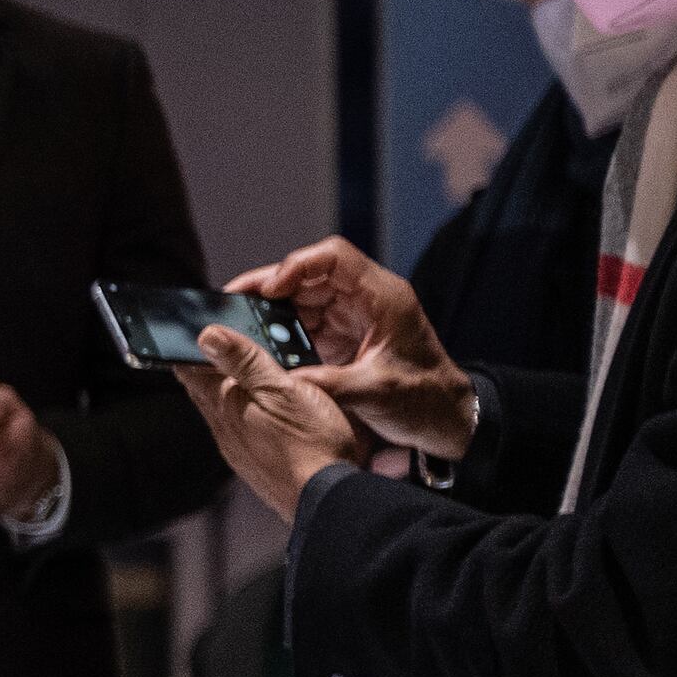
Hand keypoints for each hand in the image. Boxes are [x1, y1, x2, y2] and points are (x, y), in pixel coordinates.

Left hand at [175, 326, 367, 516]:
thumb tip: (206, 335)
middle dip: (209, 366)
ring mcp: (238, 448)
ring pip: (224, 410)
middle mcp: (223, 429)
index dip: (189, 348)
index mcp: (224, 405)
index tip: (189, 332)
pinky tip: (267, 411)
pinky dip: (249, 412)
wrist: (326, 499)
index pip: (189, 370)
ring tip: (247, 373)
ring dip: (231, 390)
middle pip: (205, 389)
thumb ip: (245, 361)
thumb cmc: (310, 444)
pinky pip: (243, 430)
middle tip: (220, 346)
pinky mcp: (255, 462)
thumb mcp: (282, 390)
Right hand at [229, 239, 477, 463]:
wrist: (443, 418)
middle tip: (232, 303)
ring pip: (302, 296)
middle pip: (309, 274)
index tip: (270, 290)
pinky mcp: (342, 334)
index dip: (297, 266)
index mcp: (383, 297)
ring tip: (237, 324)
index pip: (334, 258)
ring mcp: (352, 315)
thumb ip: (326, 383)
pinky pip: (303, 321)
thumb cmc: (423, 399)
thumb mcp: (373, 392)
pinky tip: (258, 343)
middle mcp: (365, 298)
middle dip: (270, 286)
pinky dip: (279, 330)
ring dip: (270, 309)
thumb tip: (278, 380)